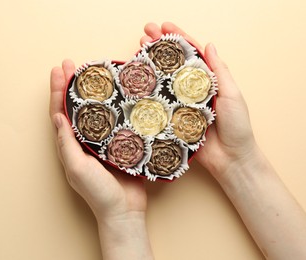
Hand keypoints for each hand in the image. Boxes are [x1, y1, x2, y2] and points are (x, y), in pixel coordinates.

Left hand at [50, 60, 153, 259]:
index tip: (59, 71)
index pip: (59, 113)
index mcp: (69, 147)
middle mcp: (82, 142)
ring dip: (88, 92)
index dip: (57, 91)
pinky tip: (113, 95)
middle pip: (73, 108)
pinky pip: (111, 121)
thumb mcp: (77, 169)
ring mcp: (100, 142)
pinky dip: (108, 106)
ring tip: (89, 73)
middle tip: (72, 64)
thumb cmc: (99, 193)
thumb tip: (57, 116)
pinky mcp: (117, 144)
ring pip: (92, 112)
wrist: (124, 211)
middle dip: (69, 85)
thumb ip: (67, 144)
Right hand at [141, 22, 257, 180]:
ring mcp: (180, 104)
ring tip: (138, 50)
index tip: (164, 26)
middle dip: (159, 46)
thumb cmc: (237, 126)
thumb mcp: (232, 94)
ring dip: (150, 64)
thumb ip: (219, 71)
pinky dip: (148, 92)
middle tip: (144, 33)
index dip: (178, 38)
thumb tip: (210, 45)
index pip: (191, 53)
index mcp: (207, 80)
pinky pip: (158, 103)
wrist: (230, 158)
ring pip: (163, 80)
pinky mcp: (171, 119)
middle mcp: (191, 89)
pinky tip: (138, 82)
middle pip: (172, 63)